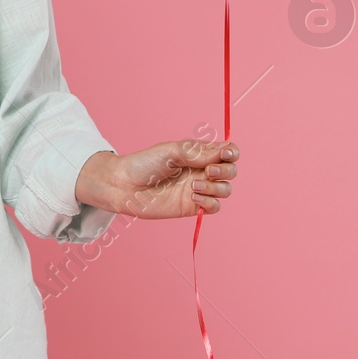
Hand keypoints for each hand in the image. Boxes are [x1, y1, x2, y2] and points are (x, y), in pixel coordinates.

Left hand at [75, 140, 239, 217]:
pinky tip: (193, 196)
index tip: (226, 154)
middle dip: (225, 171)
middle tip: (208, 171)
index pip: (226, 151)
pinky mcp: (193, 206)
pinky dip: (210, 202)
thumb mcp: (171, 151)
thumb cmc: (144, 163)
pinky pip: (215, 207)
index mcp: (198, 153)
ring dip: (216, 188)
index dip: (232, 152)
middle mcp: (201, 170)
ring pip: (225, 190)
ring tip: (194, 186)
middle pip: (230, 171)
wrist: (125, 186)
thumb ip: (197, 153)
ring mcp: (198, 188)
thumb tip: (223, 153)